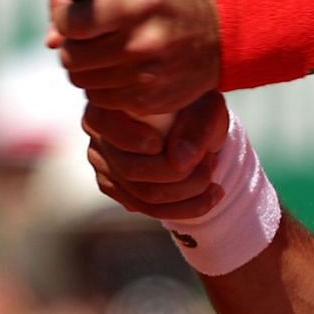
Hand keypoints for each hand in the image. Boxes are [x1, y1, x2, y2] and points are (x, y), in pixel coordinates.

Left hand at [48, 0, 221, 115]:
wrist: (218, 35)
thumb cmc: (164, 1)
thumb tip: (49, 38)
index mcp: (135, 4)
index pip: (72, 22)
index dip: (63, 17)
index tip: (71, 14)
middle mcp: (141, 41)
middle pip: (71, 56)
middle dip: (72, 46)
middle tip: (89, 38)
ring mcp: (145, 76)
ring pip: (82, 81)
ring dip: (87, 68)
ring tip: (108, 53)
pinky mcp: (147, 101)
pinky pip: (101, 99)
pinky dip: (104, 87)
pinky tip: (123, 71)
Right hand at [80, 91, 229, 221]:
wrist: (197, 122)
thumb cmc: (198, 105)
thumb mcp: (206, 107)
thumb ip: (196, 128)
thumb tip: (180, 163)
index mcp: (109, 103)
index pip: (104, 126)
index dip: (135, 139)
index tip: (169, 142)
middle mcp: (99, 136)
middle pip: (130, 170)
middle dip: (179, 174)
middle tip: (211, 161)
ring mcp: (105, 165)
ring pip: (143, 196)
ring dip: (187, 192)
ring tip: (213, 175)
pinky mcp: (118, 188)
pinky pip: (149, 209)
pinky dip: (186, 208)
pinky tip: (212, 193)